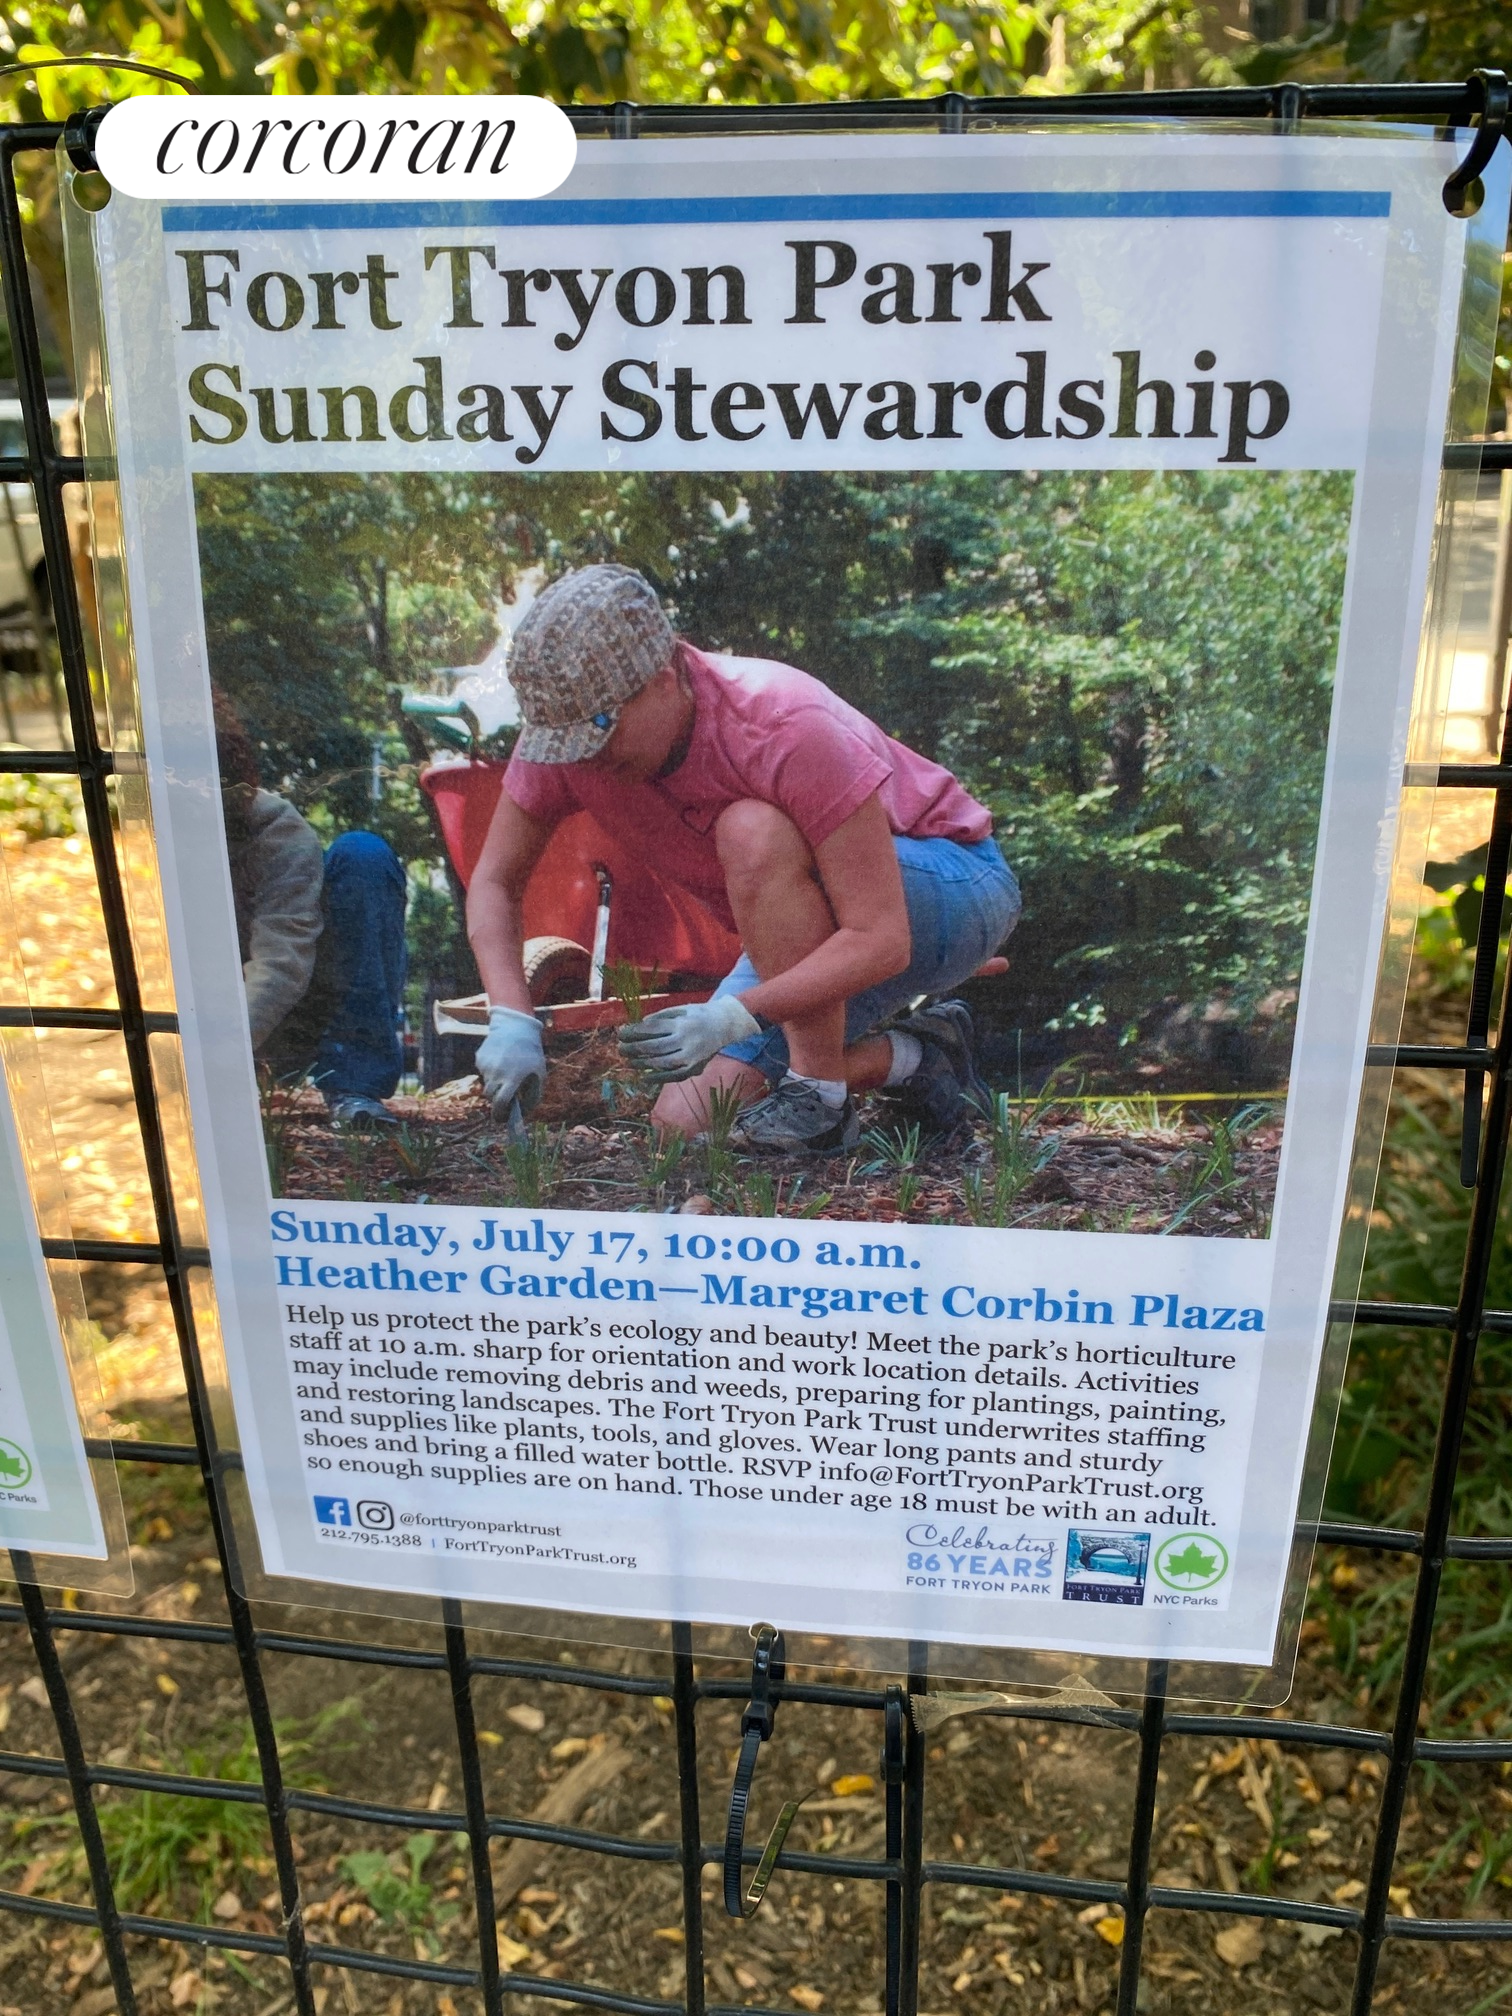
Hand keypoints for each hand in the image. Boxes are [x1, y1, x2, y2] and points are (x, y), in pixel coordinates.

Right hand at [476, 1006, 546, 1120]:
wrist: (515, 1027)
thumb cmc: (531, 1052)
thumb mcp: (539, 1073)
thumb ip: (534, 1094)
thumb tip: (525, 1112)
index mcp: (513, 1078)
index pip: (501, 1103)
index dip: (500, 1114)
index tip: (501, 1119)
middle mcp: (497, 1073)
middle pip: (490, 1096)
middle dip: (496, 1101)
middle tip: (503, 1100)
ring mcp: (486, 1065)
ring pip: (486, 1084)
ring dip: (494, 1085)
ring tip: (505, 1073)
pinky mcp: (479, 1059)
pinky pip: (483, 1072)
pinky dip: (490, 1072)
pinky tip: (500, 1062)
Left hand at [618, 995, 759, 1082]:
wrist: (726, 1024)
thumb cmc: (700, 1014)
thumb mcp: (681, 1009)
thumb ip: (661, 1016)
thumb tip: (640, 1025)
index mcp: (680, 1023)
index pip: (651, 1029)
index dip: (633, 1032)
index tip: (620, 1034)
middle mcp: (686, 1039)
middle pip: (654, 1046)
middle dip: (633, 1048)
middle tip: (619, 1049)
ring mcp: (691, 1055)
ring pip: (662, 1062)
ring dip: (642, 1063)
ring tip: (629, 1062)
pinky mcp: (695, 1066)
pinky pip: (674, 1076)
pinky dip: (658, 1078)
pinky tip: (644, 1078)